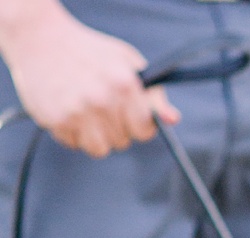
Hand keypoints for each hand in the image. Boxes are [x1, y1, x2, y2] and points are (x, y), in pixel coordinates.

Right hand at [0, 0, 175, 156]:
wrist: (39, 37)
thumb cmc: (89, 51)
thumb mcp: (127, 62)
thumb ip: (153, 94)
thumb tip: (172, 120)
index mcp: (123, 86)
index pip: (144, 131)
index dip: (138, 125)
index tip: (129, 115)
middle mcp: (101, 101)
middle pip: (122, 142)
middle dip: (115, 127)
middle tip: (100, 104)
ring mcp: (76, 112)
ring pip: (98, 149)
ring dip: (95, 136)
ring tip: (86, 111)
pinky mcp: (54, 119)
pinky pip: (72, 144)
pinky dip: (71, 132)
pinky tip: (67, 108)